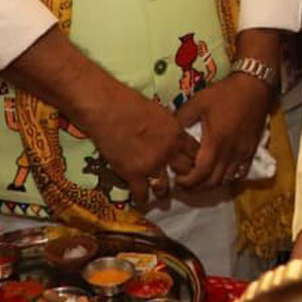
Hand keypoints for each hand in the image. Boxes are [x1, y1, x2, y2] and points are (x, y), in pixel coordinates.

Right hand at [87, 85, 196, 205]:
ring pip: (165, 187)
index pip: (195, 153)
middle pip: (185, 172)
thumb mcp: (158, 112)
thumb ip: (168, 128)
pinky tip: (140, 199)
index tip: (190, 166)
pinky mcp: (133, 173)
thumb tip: (170, 135)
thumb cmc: (128, 102)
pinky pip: (142, 193)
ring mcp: (151, 164)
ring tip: (160, 192)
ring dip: (163, 190)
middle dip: (183, 177)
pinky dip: (141, 198)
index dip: (193, 161)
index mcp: (176, 133)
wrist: (106, 107)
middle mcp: (168, 150)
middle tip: (179, 182)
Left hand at [174, 74, 274, 192]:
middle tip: (185, 183)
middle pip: (213, 182)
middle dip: (197, 187)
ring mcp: (243, 153)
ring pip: (227, 180)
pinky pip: (240, 172)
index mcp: (216, 142)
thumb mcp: (198, 101)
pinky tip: (219, 171)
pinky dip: (228, 177)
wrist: (254, 87)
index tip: (177, 179)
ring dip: (211, 184)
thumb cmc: (225, 93)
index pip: (201, 173)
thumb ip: (181, 117)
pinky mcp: (251, 150)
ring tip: (200, 179)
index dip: (188, 181)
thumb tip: (168, 131)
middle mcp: (230, 152)